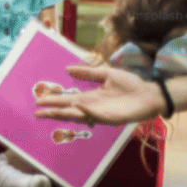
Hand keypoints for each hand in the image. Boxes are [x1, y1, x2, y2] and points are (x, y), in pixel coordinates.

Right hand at [34, 63, 166, 124]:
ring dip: (64, 113)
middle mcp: (91, 107)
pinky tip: (76, 105)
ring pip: (77, 115)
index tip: (39, 100)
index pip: (67, 100)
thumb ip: (88, 72)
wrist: (150, 93)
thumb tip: (68, 68)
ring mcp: (100, 113)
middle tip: (36, 111)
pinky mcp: (111, 118)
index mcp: (89, 97)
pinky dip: (85, 111)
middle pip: (68, 110)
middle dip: (52, 111)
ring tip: (49, 112)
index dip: (53, 100)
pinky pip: (95, 115)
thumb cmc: (130, 84)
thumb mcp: (107, 74)